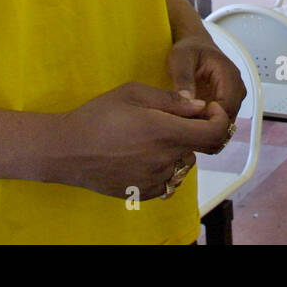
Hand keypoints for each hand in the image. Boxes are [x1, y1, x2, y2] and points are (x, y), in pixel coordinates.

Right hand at [44, 82, 230, 198]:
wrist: (67, 150)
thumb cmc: (98, 116)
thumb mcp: (133, 93)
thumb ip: (172, 100)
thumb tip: (200, 107)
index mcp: (164, 132)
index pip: (214, 132)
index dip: (220, 118)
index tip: (210, 109)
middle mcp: (164, 159)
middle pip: (200, 148)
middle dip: (196, 131)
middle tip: (175, 119)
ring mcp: (155, 179)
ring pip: (185, 164)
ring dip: (180, 150)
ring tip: (154, 137)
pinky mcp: (144, 192)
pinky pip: (169, 180)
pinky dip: (165, 167)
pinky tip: (144, 154)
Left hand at [167, 34, 246, 135]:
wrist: (195, 45)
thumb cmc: (189, 49)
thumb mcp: (180, 59)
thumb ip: (184, 79)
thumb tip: (188, 101)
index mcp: (229, 75)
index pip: (227, 108)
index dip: (208, 119)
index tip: (187, 119)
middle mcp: (237, 88)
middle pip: (228, 119)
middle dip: (206, 127)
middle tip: (182, 127)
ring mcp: (234, 98)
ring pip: (225, 124)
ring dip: (206, 129)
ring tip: (184, 124)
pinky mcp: (227, 105)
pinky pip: (221, 122)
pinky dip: (206, 127)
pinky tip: (189, 124)